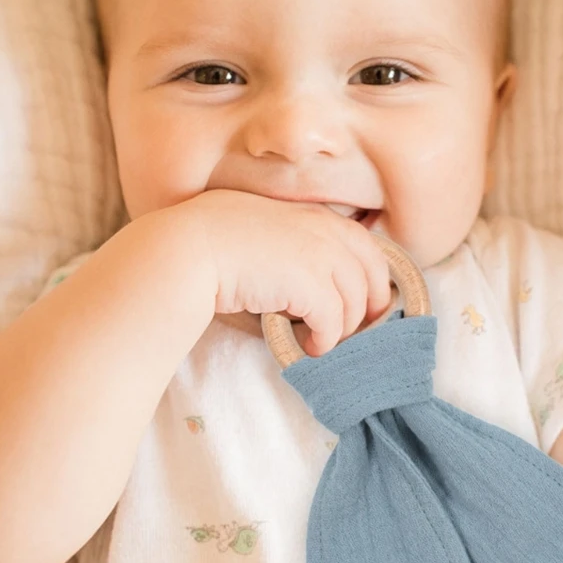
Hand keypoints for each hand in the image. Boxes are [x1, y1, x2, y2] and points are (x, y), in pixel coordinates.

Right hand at [171, 189, 392, 355]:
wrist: (189, 248)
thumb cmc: (215, 240)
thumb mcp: (266, 230)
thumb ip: (295, 245)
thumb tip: (308, 283)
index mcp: (318, 215)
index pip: (366, 246)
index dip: (373, 278)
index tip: (366, 303)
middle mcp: (327, 230)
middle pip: (373, 274)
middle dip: (371, 306)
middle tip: (357, 331)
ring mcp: (321, 255)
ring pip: (355, 303)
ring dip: (343, 329)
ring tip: (322, 342)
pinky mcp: (310, 285)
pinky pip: (333, 322)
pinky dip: (325, 340)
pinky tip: (308, 347)